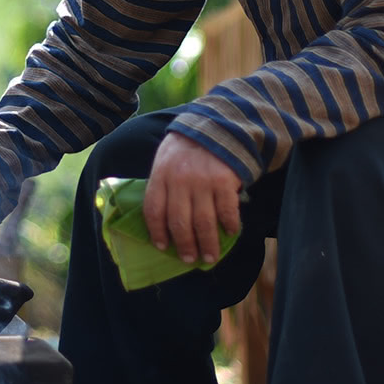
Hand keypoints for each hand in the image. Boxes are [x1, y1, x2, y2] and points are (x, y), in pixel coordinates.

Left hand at [144, 134, 242, 264]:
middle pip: (179, 222)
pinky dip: (230, 225)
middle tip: (189, 259)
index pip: (153, 210)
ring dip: (207, 244)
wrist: (217, 123)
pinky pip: (227, 211)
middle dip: (185, 246)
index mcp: (160, 175)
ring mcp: (203, 181)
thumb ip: (163, 185)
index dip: (156, 232)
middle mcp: (180, 180)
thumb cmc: (187, 146)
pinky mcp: (225, 181)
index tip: (162, 246)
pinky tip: (230, 232)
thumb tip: (162, 221)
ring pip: (203, 222)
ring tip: (210, 258)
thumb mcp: (165, 160)